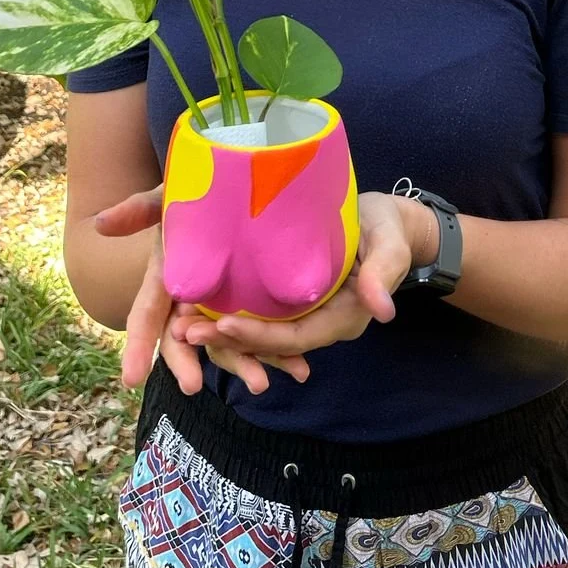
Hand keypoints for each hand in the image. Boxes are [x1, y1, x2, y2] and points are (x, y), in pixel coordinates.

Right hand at [93, 186, 309, 398]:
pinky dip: (282, 352)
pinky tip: (301, 367)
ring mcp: (223, 310)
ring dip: (244, 365)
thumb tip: (100, 223)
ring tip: (262, 385)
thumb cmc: (197, 193)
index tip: (131, 379)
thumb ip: (140, 209)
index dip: (136, 347)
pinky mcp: (255, 308)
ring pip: (228, 346)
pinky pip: (264, 335)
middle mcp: (191, 303)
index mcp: (166, 282)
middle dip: (189, 365)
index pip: (147, 319)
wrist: (238, 190)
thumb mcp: (170, 198)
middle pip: (187, 341)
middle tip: (195, 386)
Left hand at [169, 191, 433, 372]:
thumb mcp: (390, 246)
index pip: (295, 338)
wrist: (389, 224)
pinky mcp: (292, 300)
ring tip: (178, 325)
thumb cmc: (389, 230)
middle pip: (269, 343)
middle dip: (227, 340)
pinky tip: (196, 306)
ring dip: (220, 333)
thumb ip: (384, 273)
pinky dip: (230, 316)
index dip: (260, 336)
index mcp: (342, 318)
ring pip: (259, 334)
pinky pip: (260, 316)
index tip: (223, 324)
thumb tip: (383, 310)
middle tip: (182, 331)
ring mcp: (305, 315)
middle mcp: (319, 324)